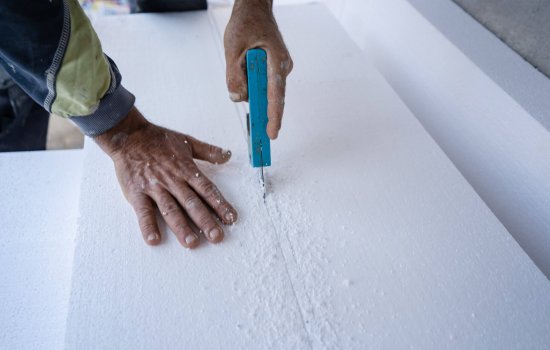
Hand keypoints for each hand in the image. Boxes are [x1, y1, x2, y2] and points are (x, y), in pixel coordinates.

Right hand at [94, 107, 237, 248]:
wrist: (129, 135)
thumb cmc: (158, 139)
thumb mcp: (187, 141)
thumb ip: (208, 151)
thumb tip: (228, 155)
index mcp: (186, 169)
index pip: (207, 189)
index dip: (220, 204)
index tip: (231, 218)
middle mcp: (173, 180)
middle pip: (192, 203)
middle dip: (205, 221)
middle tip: (217, 236)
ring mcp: (155, 187)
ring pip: (171, 209)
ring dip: (181, 227)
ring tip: (192, 243)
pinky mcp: (137, 193)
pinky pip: (143, 211)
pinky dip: (148, 225)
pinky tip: (154, 239)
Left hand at [224, 0, 292, 138]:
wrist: (254, 9)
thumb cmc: (246, 24)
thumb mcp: (232, 49)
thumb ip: (234, 75)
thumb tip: (236, 97)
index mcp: (277, 60)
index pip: (276, 94)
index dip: (274, 116)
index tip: (271, 133)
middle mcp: (282, 67)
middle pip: (271, 96)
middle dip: (258, 105)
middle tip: (253, 125)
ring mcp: (280, 69)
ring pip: (264, 91)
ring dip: (249, 87)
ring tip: (240, 62)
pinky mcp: (274, 71)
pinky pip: (262, 84)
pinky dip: (251, 83)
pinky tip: (243, 66)